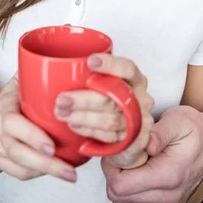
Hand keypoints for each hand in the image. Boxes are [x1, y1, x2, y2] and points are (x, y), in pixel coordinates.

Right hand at [0, 74, 77, 182]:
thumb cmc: (10, 91)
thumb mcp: (19, 77)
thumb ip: (29, 71)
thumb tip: (50, 64)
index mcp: (0, 108)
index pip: (12, 125)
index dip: (32, 137)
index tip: (52, 146)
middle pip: (18, 152)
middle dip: (46, 163)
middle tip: (69, 169)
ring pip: (19, 167)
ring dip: (45, 173)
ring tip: (69, 174)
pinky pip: (18, 173)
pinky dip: (37, 174)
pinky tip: (54, 171)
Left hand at [54, 53, 153, 168]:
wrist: (127, 139)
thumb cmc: (113, 105)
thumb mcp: (109, 86)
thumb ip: (95, 77)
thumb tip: (63, 69)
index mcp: (136, 79)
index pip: (128, 68)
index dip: (111, 65)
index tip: (90, 61)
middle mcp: (141, 98)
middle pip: (114, 97)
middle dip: (84, 99)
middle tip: (61, 100)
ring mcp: (140, 121)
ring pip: (111, 120)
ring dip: (83, 117)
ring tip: (63, 114)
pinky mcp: (135, 141)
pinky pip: (110, 137)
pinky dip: (89, 131)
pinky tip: (74, 126)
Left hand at [102, 105, 202, 202]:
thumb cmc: (193, 128)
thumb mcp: (177, 119)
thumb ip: (159, 132)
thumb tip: (145, 144)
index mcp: (169, 175)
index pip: (120, 185)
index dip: (110, 166)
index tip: (116, 150)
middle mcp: (169, 197)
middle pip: (119, 198)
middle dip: (113, 174)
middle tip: (121, 154)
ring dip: (121, 185)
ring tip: (130, 163)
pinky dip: (130, 195)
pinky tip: (137, 175)